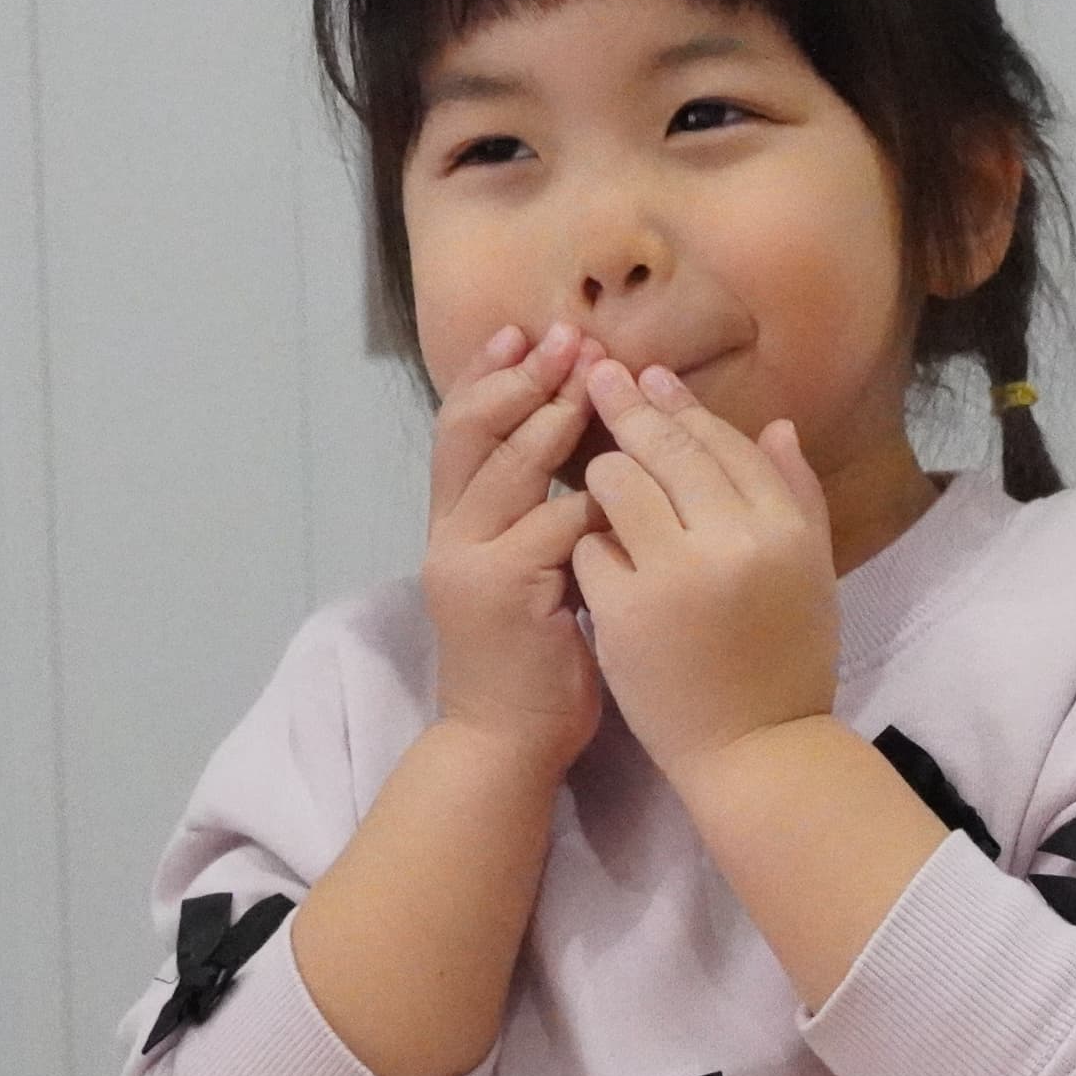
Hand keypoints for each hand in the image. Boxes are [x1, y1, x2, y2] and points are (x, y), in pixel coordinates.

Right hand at [421, 325, 606, 780]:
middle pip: (473, 432)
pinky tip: (625, 477)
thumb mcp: (536, 571)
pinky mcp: (503, 595)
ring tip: (594, 378)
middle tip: (570, 337)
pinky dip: (591, 498)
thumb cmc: (538, 658)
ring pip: (510, 471)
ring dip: (555, 420)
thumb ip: (547, 512)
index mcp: (455, 525)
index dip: (491, 375)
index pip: (460, 428)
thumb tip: (597, 442)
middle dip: (525, 378)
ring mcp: (470, 564)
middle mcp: (450, 536)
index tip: (527, 330)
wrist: (508, 744)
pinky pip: (553, 527)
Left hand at [570, 362, 840, 775]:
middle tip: (597, 375)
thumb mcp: (809, 574)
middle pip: (668, 448)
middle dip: (626, 405)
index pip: (725, 441)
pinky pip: (591, 546)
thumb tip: (774, 424)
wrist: (755, 751)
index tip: (649, 377)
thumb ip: (796, 496)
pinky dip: (591, 544)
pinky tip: (596, 552)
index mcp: (785, 526)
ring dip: (602, 473)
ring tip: (597, 474)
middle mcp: (734, 539)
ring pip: (618, 484)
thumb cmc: (787, 660)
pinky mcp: (626, 610)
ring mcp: (675, 573)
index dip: (681, 405)